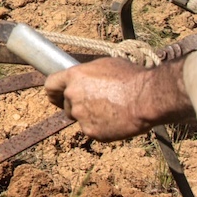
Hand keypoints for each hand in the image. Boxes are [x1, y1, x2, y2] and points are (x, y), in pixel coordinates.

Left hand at [44, 57, 191, 140]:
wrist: (146, 99)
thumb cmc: (131, 78)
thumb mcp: (105, 65)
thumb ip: (88, 74)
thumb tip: (85, 77)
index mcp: (74, 76)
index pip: (50, 85)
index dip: (53, 91)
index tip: (57, 95)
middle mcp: (72, 95)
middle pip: (66, 104)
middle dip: (76, 105)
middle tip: (94, 104)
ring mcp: (80, 115)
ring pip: (79, 118)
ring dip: (89, 116)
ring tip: (110, 111)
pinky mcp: (91, 131)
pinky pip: (91, 130)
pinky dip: (100, 128)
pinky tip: (115, 121)